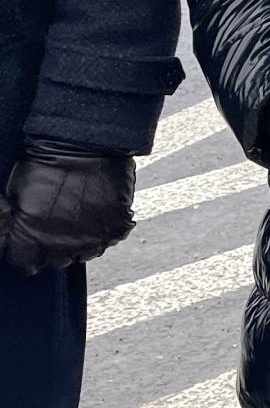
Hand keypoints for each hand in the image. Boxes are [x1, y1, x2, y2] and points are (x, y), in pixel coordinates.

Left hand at [2, 140, 136, 273]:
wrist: (84, 143)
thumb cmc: (45, 163)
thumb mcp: (17, 193)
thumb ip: (17, 222)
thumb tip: (15, 237)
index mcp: (31, 235)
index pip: (25, 264)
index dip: (26, 255)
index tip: (29, 247)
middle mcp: (61, 242)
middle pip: (57, 262)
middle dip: (54, 249)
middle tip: (55, 228)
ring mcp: (92, 236)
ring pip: (84, 254)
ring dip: (80, 242)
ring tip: (78, 222)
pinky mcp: (115, 226)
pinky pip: (108, 241)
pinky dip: (103, 232)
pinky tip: (96, 215)